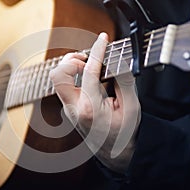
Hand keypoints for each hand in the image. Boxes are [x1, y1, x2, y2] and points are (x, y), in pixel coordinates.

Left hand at [50, 33, 140, 172]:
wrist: (113, 150)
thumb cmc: (122, 131)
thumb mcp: (131, 106)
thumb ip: (124, 80)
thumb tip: (118, 59)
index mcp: (91, 109)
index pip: (88, 72)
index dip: (97, 51)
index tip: (103, 39)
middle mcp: (74, 108)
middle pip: (58, 75)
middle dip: (71, 60)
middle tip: (88, 58)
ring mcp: (68, 108)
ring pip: (58, 79)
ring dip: (71, 66)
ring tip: (88, 64)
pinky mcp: (68, 107)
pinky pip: (64, 84)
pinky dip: (74, 74)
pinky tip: (87, 75)